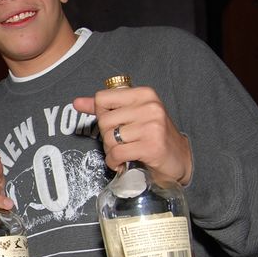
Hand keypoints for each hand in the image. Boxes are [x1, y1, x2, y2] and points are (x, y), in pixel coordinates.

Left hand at [73, 86, 192, 184]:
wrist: (180, 158)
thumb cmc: (152, 135)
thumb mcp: (131, 116)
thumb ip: (104, 107)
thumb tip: (77, 102)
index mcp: (143, 94)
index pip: (102, 98)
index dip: (102, 115)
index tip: (114, 124)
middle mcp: (149, 106)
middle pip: (104, 121)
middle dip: (107, 136)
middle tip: (120, 143)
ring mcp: (152, 126)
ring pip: (109, 138)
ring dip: (112, 151)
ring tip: (124, 152)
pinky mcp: (152, 146)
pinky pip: (117, 153)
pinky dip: (115, 162)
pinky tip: (123, 162)